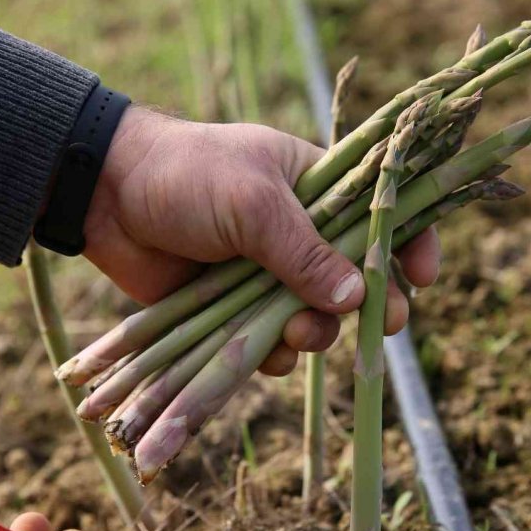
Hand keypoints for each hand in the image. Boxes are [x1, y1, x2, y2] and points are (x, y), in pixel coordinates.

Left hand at [84, 107, 440, 375]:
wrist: (106, 196)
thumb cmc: (186, 176)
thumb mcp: (253, 201)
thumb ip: (304, 251)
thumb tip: (356, 297)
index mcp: (316, 187)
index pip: (381, 214)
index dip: (409, 244)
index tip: (423, 277)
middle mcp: (299, 233)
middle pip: (355, 278)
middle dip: (370, 304)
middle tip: (383, 324)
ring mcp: (267, 274)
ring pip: (316, 317)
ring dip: (318, 334)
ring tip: (299, 335)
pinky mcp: (235, 309)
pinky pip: (271, 343)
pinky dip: (274, 354)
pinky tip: (266, 352)